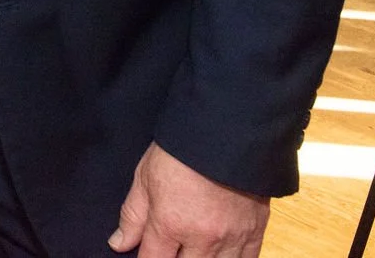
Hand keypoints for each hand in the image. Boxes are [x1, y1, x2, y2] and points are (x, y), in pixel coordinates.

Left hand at [108, 143, 266, 257]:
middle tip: (172, 246)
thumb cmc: (181, 149)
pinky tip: (220, 254)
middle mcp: (202, 237)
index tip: (146, 251)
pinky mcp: (255, 231)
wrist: (227, 129)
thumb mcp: (145, 177)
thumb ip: (133, 216)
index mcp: (170, 222)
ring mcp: (231, 237)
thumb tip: (119, 244)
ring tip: (193, 249)